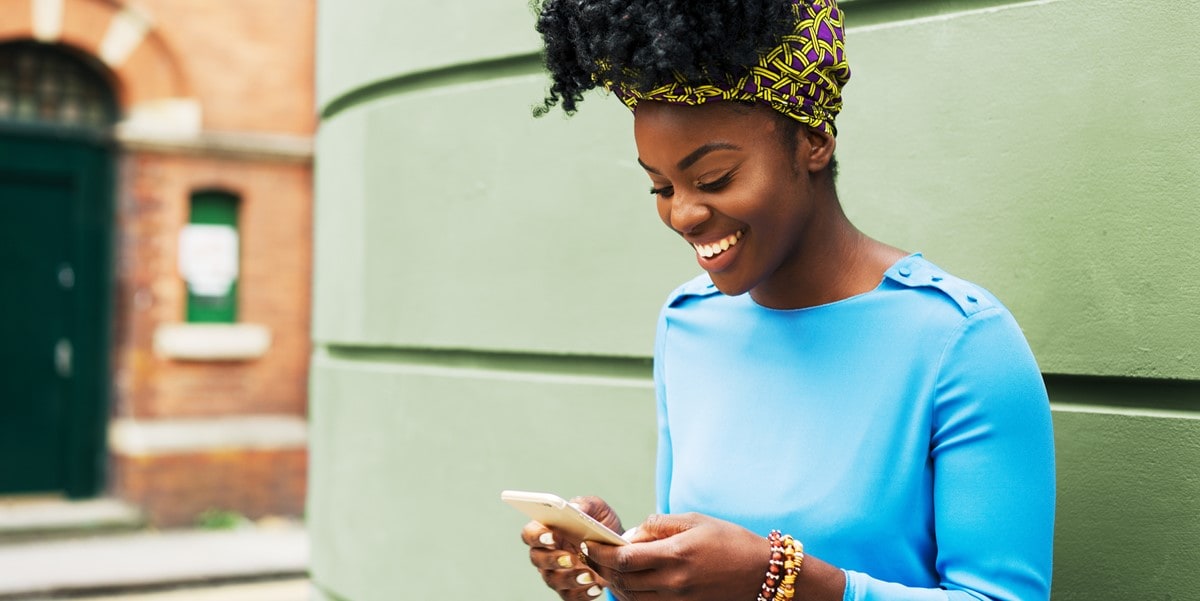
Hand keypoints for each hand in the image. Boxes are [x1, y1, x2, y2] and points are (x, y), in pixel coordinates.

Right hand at [520, 496, 624, 600]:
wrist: (620, 547)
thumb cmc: (601, 523)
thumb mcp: (598, 509)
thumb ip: (585, 505)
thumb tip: (574, 507)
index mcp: (548, 530)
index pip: (530, 533)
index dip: (536, 535)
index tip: (550, 535)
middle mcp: (547, 553)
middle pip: (537, 559)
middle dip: (551, 560)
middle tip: (570, 558)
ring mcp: (557, 573)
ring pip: (552, 580)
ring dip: (569, 579)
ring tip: (589, 575)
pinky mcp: (571, 589)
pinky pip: (570, 596)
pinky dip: (582, 594)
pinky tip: (596, 587)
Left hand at [582, 513, 766, 600]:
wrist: (761, 573)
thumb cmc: (730, 541)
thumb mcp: (695, 521)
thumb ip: (659, 525)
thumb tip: (631, 534)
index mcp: (676, 555)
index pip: (625, 558)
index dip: (601, 552)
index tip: (590, 543)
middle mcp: (674, 582)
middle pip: (623, 579)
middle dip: (603, 567)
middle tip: (592, 554)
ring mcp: (678, 600)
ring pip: (632, 597)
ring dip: (615, 583)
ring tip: (608, 568)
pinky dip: (632, 595)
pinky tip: (630, 582)